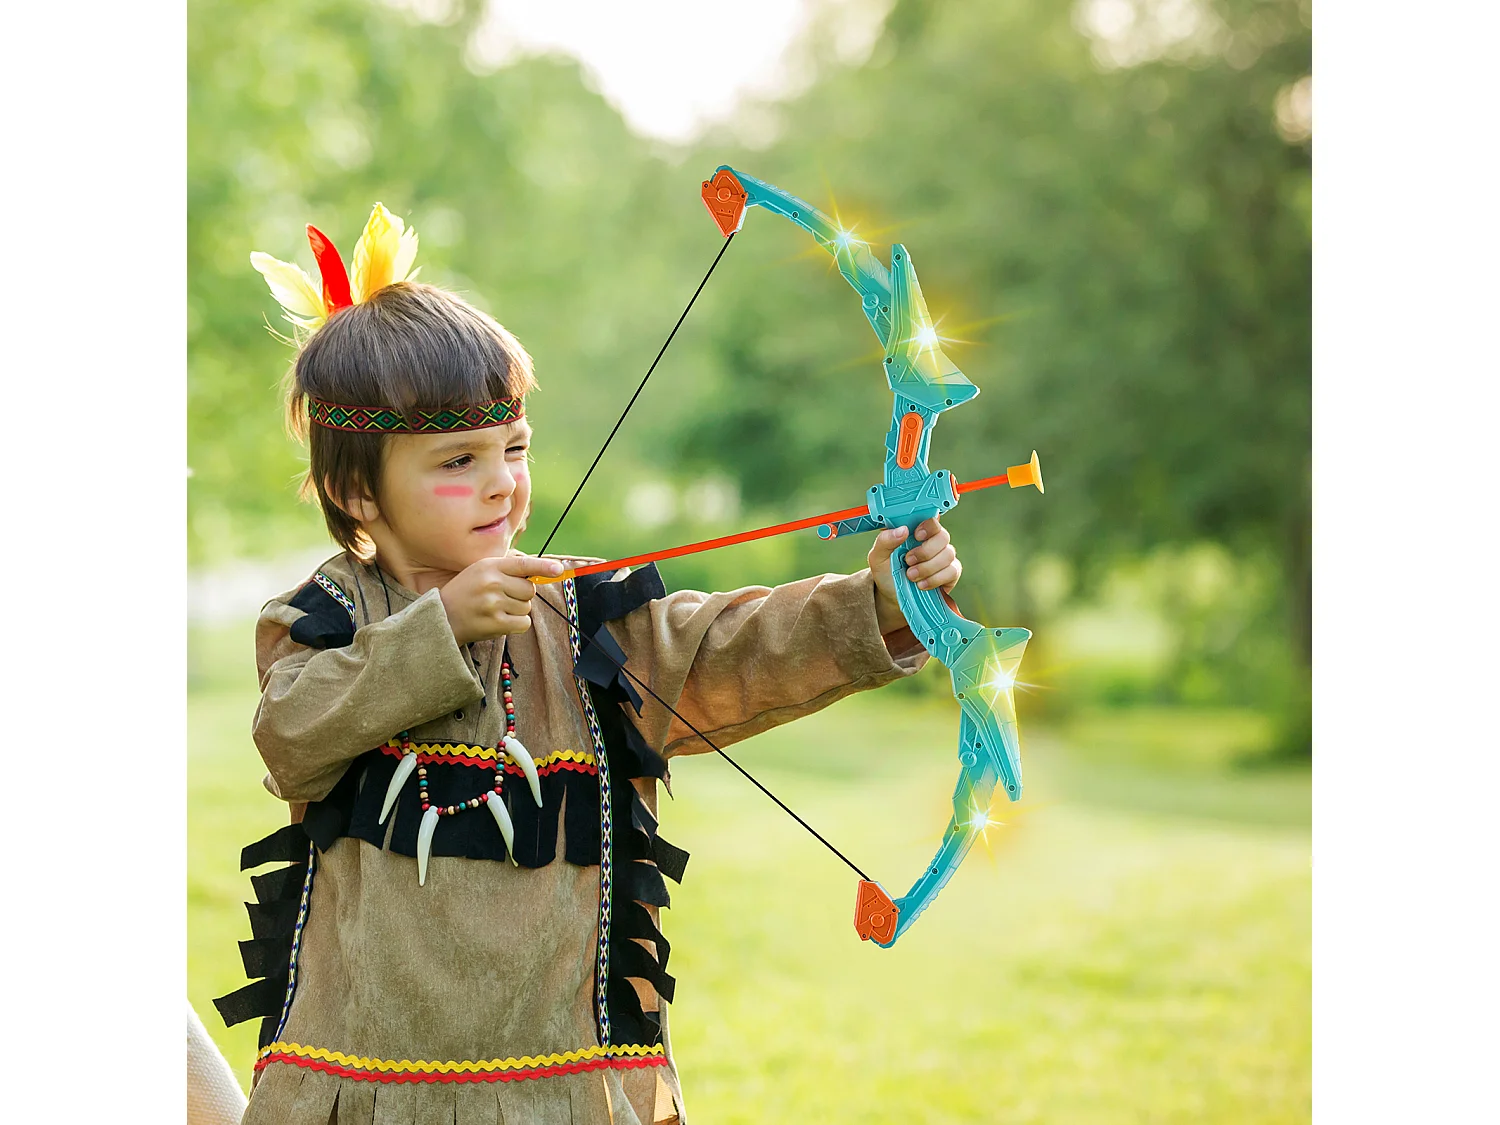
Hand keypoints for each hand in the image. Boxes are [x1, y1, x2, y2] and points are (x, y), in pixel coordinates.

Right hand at [440, 553, 564, 644]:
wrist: (441, 617)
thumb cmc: (465, 592)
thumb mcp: (480, 571)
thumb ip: (506, 570)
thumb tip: (538, 573)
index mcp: (489, 566)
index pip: (523, 565)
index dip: (543, 567)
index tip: (559, 569)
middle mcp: (492, 582)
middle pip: (529, 590)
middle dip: (521, 595)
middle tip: (502, 598)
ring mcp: (494, 603)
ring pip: (527, 607)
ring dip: (517, 611)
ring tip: (496, 610)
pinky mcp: (495, 623)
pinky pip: (523, 623)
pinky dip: (516, 624)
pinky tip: (500, 621)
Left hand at [867, 516, 962, 633]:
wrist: (892, 596)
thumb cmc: (886, 571)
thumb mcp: (878, 556)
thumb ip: (885, 540)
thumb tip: (903, 530)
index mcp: (917, 532)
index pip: (931, 520)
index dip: (928, 525)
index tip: (917, 535)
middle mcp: (933, 541)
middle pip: (942, 536)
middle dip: (925, 551)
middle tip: (908, 561)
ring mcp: (944, 556)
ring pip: (947, 554)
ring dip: (928, 567)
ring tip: (911, 576)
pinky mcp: (950, 573)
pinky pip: (952, 571)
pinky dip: (936, 578)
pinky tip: (922, 585)